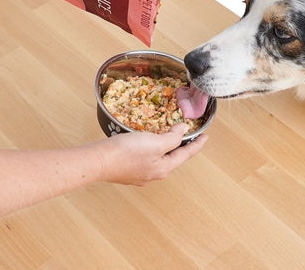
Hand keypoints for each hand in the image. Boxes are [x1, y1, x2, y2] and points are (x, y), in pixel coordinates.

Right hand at [90, 124, 208, 186]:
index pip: (186, 155)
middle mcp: (153, 175)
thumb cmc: (127, 152)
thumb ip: (173, 137)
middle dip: (180, 146)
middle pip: (172, 157)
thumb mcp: (155, 142)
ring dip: (164, 146)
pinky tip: (146, 142)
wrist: (99, 161)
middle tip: (187, 134)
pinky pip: (145, 158)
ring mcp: (139, 174)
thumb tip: (184, 130)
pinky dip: (150, 148)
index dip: (197, 144)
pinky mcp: (128, 170)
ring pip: (158, 158)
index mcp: (163, 168)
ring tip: (167, 135)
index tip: (206, 137)